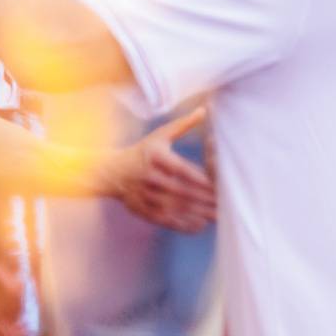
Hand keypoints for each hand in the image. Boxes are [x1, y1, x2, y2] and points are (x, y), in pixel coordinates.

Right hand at [105, 108, 215, 232]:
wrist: (110, 172)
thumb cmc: (142, 151)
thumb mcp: (159, 136)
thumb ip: (183, 125)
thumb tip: (204, 110)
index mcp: (156, 158)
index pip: (182, 171)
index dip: (200, 180)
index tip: (218, 187)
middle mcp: (150, 178)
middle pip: (182, 191)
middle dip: (204, 200)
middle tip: (225, 205)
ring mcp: (146, 196)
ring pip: (176, 208)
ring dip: (198, 214)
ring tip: (217, 217)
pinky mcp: (143, 210)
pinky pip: (166, 220)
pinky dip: (183, 224)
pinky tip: (200, 225)